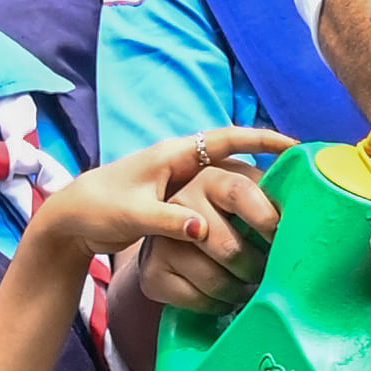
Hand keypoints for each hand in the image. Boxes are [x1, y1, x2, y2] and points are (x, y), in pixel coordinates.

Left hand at [32, 127, 280, 279]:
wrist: (71, 218)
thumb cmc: (99, 208)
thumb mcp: (134, 214)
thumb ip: (169, 221)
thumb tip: (204, 231)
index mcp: (171, 155)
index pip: (224, 139)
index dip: (260, 139)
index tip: (293, 146)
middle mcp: (180, 162)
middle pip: (233, 158)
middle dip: (265, 166)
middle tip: (298, 183)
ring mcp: (180, 181)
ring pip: (226, 179)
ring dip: (252, 190)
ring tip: (285, 204)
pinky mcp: (177, 200)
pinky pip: (216, 200)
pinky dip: (236, 208)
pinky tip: (254, 224)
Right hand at [132, 155, 282, 315]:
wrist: (170, 232)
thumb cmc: (225, 210)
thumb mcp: (245, 190)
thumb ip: (271, 191)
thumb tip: (315, 203)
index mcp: (212, 176)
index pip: (242, 194)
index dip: (267, 220)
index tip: (282, 239)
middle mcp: (181, 203)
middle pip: (229, 249)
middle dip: (256, 267)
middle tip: (266, 271)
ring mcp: (163, 241)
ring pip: (217, 281)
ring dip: (241, 290)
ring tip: (248, 284)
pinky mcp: (153, 273)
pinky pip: (200, 300)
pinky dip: (220, 303)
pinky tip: (224, 293)